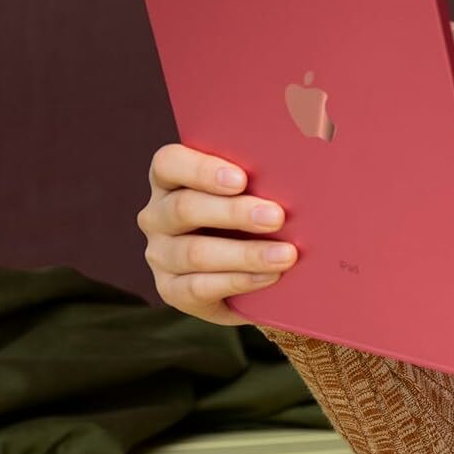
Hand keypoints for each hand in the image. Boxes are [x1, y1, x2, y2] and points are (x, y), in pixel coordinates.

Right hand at [136, 145, 297, 324]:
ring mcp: (160, 254)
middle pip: (184, 208)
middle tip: (277, 217)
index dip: (202, 170)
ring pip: (194, 253)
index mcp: (171, 178)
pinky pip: (198, 287)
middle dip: (234, 212)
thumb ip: (262, 178)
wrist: (252, 271)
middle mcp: (157, 215)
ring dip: (245, 254)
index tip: (242, 179)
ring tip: (286, 255)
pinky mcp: (170, 290)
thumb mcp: (255, 191)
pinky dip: (239, 281)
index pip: (169, 163)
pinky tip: (270, 276)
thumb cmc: (255, 214)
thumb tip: (296, 170)